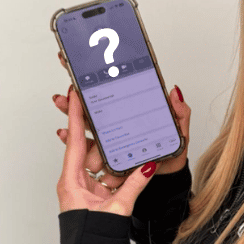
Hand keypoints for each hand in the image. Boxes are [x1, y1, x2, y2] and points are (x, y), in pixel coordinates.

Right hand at [53, 52, 190, 176]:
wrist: (166, 175)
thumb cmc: (170, 152)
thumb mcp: (179, 130)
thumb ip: (180, 113)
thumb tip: (174, 93)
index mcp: (131, 113)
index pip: (111, 94)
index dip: (97, 80)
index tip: (84, 68)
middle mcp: (116, 123)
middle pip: (92, 106)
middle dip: (77, 94)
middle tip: (69, 87)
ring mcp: (108, 138)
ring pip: (84, 123)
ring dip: (70, 112)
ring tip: (63, 103)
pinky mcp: (103, 155)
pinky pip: (84, 146)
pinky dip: (71, 138)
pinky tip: (64, 132)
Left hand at [57, 88, 156, 215]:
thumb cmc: (92, 240)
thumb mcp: (117, 209)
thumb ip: (134, 185)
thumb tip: (148, 166)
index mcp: (71, 182)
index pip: (73, 141)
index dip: (74, 116)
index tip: (73, 94)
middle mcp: (74, 182)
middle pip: (84, 146)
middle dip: (92, 126)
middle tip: (96, 101)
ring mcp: (83, 188)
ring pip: (95, 159)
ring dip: (106, 147)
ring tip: (114, 126)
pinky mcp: (92, 196)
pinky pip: (103, 173)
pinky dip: (113, 164)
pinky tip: (123, 156)